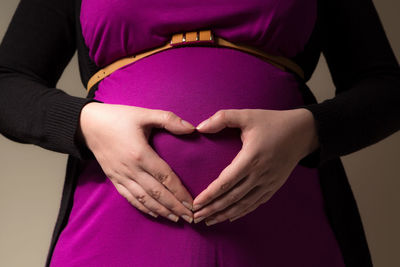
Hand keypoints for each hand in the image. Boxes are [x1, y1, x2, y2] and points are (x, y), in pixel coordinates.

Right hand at [77, 102, 195, 222]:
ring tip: (176, 219)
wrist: (88, 124)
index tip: (192, 202)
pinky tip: (155, 214)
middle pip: (157, 193)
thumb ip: (169, 119)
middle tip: (190, 217)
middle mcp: (131, 169)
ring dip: (161, 211)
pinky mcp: (113, 179)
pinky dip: (143, 207)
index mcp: (141, 154)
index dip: (179, 192)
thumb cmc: (118, 117)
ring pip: (144, 199)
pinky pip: (129, 197)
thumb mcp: (144, 113)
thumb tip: (192, 128)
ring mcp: (121, 176)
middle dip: (175, 207)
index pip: (165, 177)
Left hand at [191, 108, 319, 224]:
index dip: (209, 195)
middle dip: (212, 209)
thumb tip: (200, 127)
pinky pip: (256, 203)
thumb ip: (222, 118)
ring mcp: (268, 183)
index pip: (226, 182)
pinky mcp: (274, 186)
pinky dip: (242, 212)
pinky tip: (230, 217)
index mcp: (251, 158)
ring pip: (243, 204)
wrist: (303, 132)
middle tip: (196, 217)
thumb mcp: (247, 115)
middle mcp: (260, 174)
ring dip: (224, 214)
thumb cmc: (272, 122)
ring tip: (209, 221)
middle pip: (232, 198)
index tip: (195, 203)